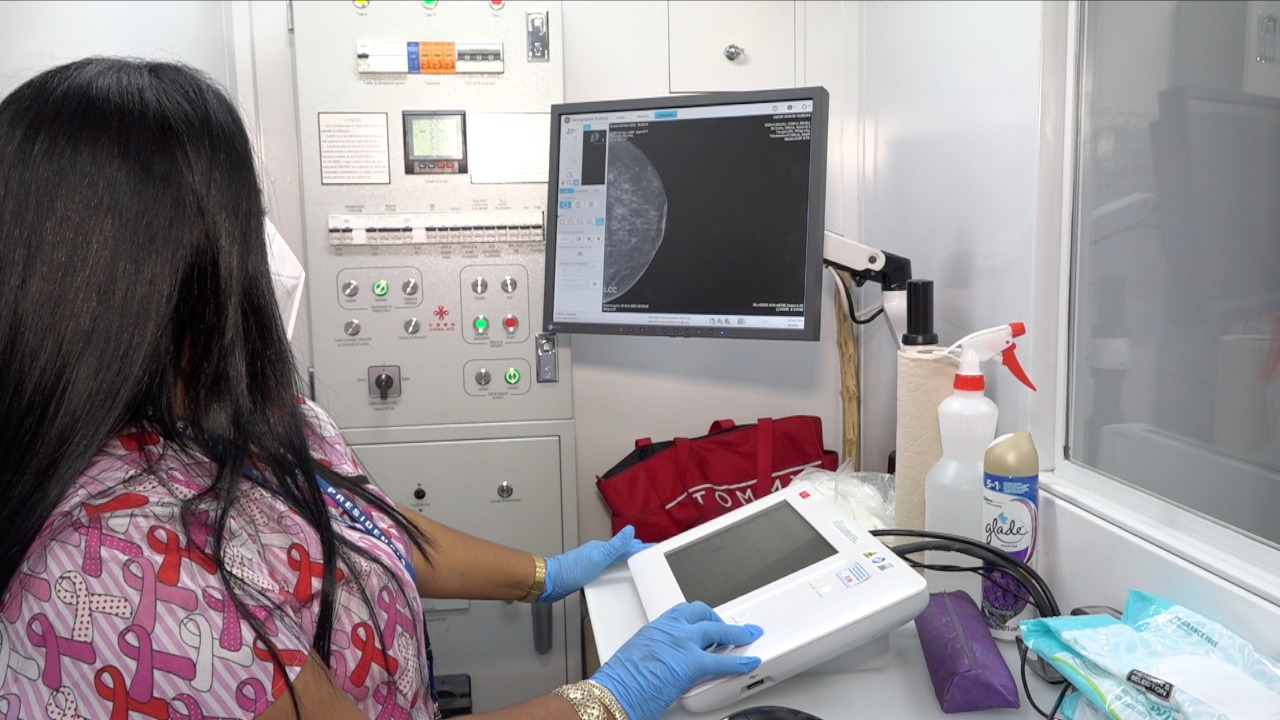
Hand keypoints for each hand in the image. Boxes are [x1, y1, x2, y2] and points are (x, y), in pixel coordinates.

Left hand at [541, 526, 646, 601]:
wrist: (552, 581)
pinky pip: (607, 571)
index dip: (640, 547)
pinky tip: (614, 577)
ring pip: (614, 561)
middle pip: (621, 552)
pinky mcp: (588, 575)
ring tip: (636, 562)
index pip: (626, 545)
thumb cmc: (571, 569)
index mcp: (602, 548)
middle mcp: (598, 555)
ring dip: (626, 561)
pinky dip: (615, 571)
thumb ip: (616, 545)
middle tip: (648, 553)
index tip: (653, 547)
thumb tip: (630, 530)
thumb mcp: (598, 557)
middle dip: (635, 551)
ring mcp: (593, 564)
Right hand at [591, 602, 762, 719]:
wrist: (612, 692)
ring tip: (747, 636)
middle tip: (729, 629)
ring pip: (717, 631)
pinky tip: (750, 662)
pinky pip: (723, 661)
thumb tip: (664, 663)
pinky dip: (740, 662)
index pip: (683, 612)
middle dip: (719, 620)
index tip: (706, 622)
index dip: (699, 617)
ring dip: (735, 634)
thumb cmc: (618, 681)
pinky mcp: (691, 664)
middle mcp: (670, 630)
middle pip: (703, 614)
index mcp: (655, 627)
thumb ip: (656, 654)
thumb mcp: (638, 656)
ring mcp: (682, 644)